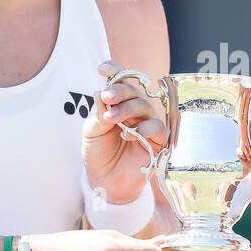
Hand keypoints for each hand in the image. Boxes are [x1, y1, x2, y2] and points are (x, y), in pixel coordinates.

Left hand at [83, 60, 167, 203]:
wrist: (105, 182)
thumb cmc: (99, 154)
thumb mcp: (92, 132)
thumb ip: (98, 112)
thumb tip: (101, 92)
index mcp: (119, 103)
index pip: (121, 81)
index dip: (115, 70)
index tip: (102, 68)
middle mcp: (135, 110)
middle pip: (134, 89)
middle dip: (120, 89)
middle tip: (107, 96)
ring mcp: (147, 123)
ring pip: (145, 105)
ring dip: (127, 109)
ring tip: (110, 119)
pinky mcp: (158, 141)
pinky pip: (157, 127)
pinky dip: (143, 128)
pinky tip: (128, 135)